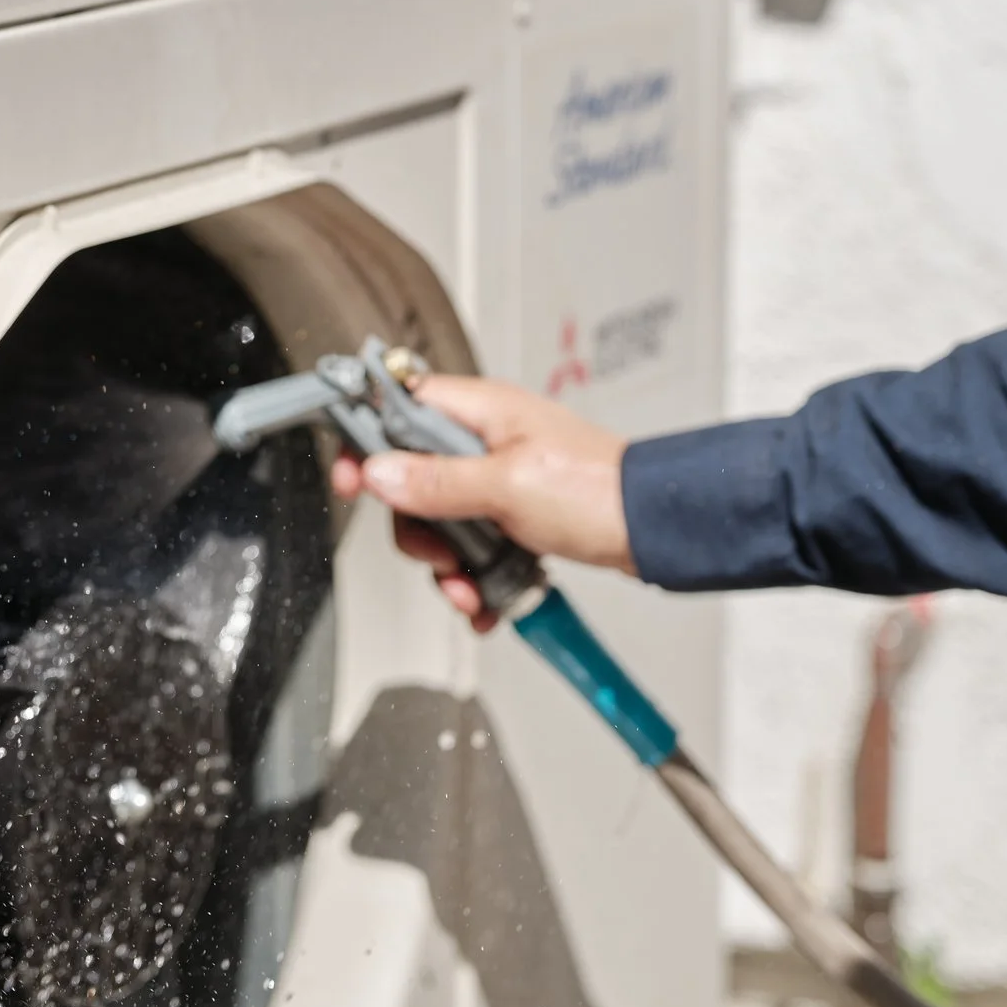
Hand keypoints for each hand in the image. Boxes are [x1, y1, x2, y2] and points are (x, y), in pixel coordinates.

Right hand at [329, 375, 634, 626]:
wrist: (655, 529)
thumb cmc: (597, 490)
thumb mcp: (506, 484)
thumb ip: (438, 481)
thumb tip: (379, 472)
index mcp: (481, 412)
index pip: (400, 405)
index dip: (368, 437)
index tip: (351, 478)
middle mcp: (486, 441)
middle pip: (413, 478)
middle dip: (419, 529)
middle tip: (439, 553)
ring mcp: (501, 479)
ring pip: (442, 521)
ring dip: (447, 564)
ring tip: (469, 590)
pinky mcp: (517, 515)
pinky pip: (474, 546)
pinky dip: (474, 577)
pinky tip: (486, 601)